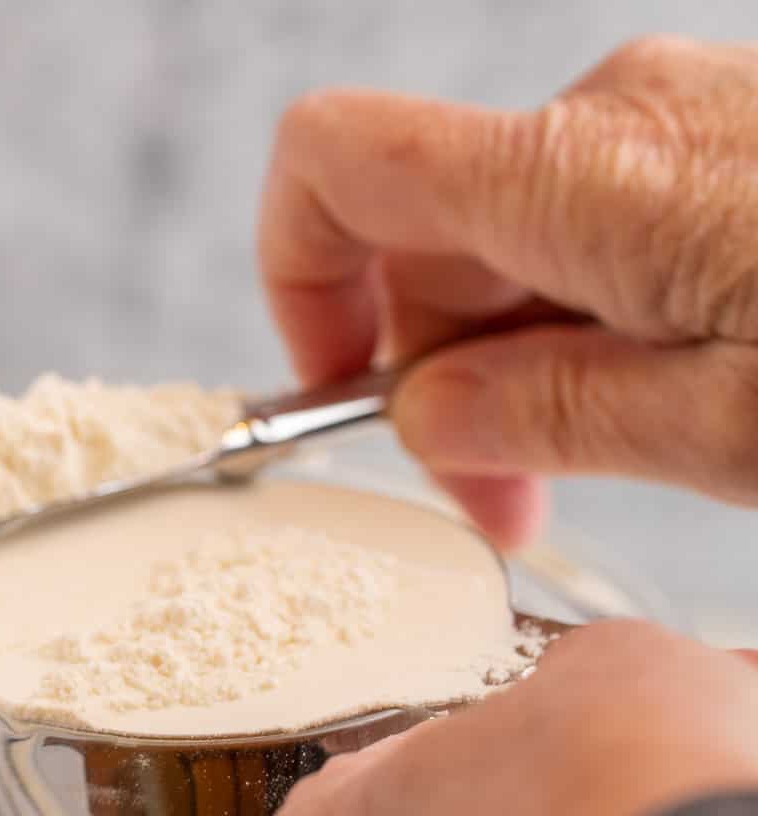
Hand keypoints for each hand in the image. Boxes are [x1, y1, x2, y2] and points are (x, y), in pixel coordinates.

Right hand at [260, 37, 757, 548]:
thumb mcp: (733, 430)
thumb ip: (555, 417)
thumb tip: (432, 415)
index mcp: (580, 174)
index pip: (336, 162)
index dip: (297, 278)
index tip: (336, 391)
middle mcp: (612, 117)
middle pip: (428, 242)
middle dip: (441, 381)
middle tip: (500, 502)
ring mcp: (671, 122)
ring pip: (514, 249)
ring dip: (519, 366)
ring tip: (593, 468)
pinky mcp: (722, 144)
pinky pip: (595, 232)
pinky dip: (588, 324)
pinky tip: (658, 398)